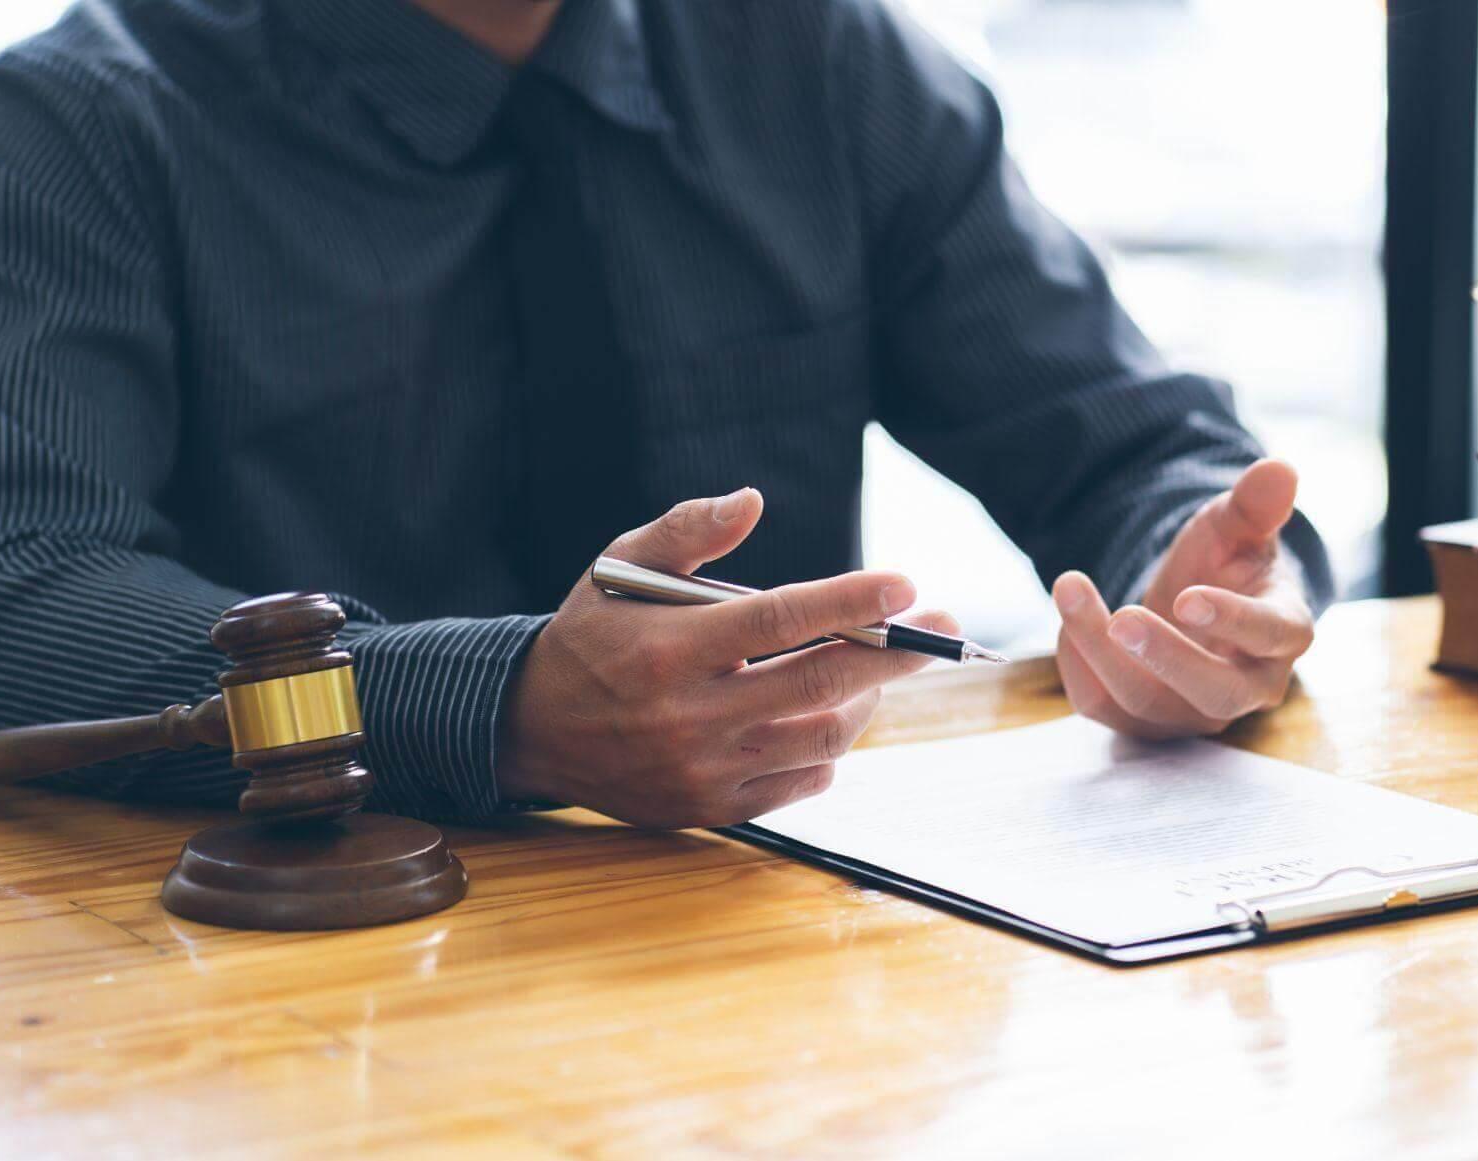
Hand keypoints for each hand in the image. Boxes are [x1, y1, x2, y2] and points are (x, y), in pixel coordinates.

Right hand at [496, 487, 954, 827]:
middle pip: (820, 682)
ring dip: (867, 698)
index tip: (904, 584)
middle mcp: (690, 716)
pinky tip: (831, 712)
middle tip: (945, 627)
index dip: (849, 602)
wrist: (532, 729)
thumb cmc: (592, 633)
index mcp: (669, 649)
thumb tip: (752, 500)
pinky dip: (830, 746)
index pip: (778, 621)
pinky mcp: (714, 807)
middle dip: (897, 653)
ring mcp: (705, 769)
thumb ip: (688, 528)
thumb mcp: (620, 565)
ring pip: (823, 737)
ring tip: (881, 666)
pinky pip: (802, 780)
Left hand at [1052, 460, 1314, 737]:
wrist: (1190, 606)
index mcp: (1283, 633)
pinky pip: (1104, 709)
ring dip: (1102, 652)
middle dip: (1166, 657)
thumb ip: (1254, 504)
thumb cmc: (1224, 566)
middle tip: (1123, 617)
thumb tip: (1278, 468)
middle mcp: (1246, 686)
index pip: (1271, 636)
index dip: (1233, 620)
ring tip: (1071, 589)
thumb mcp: (1236, 528)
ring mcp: (1193, 713)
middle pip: (1214, 693)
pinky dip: (1077, 666)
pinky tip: (1068, 622)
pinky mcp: (1145, 722)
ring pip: (1148, 704)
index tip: (1187, 596)